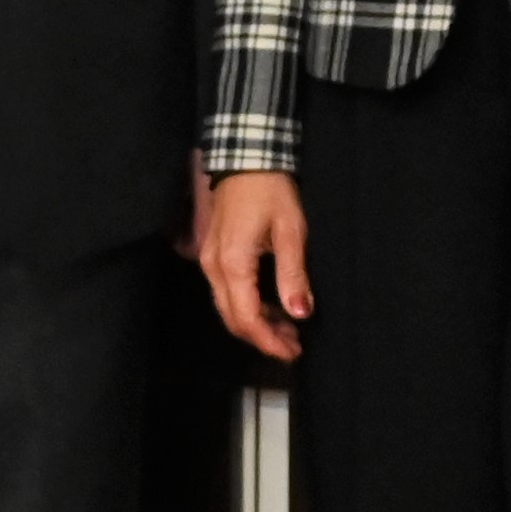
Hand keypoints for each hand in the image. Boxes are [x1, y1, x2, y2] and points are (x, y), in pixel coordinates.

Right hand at [202, 168, 313, 359]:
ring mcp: (210, 261)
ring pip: (228, 308)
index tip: (292, 353)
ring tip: (288, 330)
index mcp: (233, 264)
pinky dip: (248, 307)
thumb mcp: (291, 231)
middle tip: (294, 346)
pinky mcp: (213, 255)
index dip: (268, 341)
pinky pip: (226, 293)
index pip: (247, 318)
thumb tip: (300, 312)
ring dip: (256, 324)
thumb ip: (293, 274)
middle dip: (263, 338)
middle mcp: (214, 267)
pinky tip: (272, 307)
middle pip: (233, 319)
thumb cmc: (270, 190)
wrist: (245, 158)